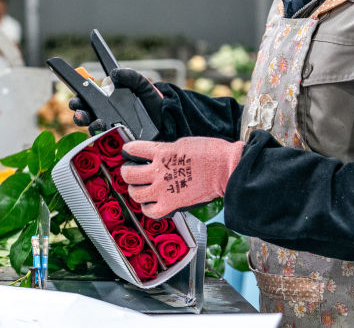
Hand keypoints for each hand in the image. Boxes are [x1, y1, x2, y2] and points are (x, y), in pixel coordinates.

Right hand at [69, 68, 164, 135]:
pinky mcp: (118, 142)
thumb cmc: (154, 104)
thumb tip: (115, 72)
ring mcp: (111, 130)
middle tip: (80, 112)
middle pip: (85, 114)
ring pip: (93, 129)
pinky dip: (104, 138)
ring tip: (97, 122)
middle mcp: (106, 115)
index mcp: (108, 100)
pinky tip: (107, 133)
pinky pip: (106, 142)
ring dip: (90, 125)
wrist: (170, 123)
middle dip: (79, 113)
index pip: (87, 98)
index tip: (75, 99)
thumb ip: (132, 77)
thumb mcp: (144, 87)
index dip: (78, 98)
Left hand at [120, 137, 244, 218]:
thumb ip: (166, 151)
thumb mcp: (182, 143)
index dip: (128, 151)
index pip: (133, 149)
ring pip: (136, 194)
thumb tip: (159, 156)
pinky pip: (150, 212)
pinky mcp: (172, 204)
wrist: (226, 168)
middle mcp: (159, 170)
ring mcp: (163, 189)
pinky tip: (151, 204)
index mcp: (162, 151)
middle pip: (128, 174)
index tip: (128, 153)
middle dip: (127, 173)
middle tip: (131, 173)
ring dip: (135, 191)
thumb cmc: (212, 153)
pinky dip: (148, 209)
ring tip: (140, 190)